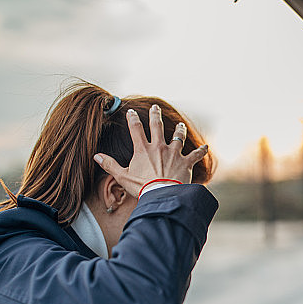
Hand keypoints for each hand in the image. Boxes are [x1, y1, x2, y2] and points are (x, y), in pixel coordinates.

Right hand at [93, 105, 208, 196]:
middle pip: (156, 126)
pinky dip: (201, 151)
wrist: (162, 195)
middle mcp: (159, 147)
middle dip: (155, 115)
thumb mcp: (122, 177)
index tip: (131, 112)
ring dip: (179, 129)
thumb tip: (96, 156)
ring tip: (180, 124)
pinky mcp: (186, 163)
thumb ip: (110, 165)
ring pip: (178, 136)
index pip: (135, 128)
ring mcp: (174, 153)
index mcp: (143, 149)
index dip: (132, 118)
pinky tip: (206, 146)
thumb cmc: (142, 188)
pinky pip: (196, 155)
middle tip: (155, 107)